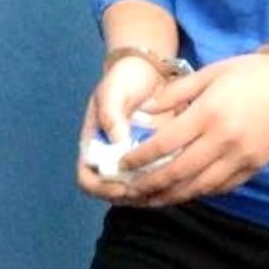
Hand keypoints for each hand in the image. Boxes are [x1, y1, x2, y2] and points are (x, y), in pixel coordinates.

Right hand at [77, 53, 167, 199]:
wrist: (148, 71)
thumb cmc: (123, 80)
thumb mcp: (112, 92)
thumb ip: (111, 116)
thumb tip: (118, 143)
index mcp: (93, 146)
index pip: (87, 179)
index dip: (102, 188)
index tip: (123, 185)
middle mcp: (111, 159)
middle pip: (113, 193)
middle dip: (131, 197)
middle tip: (152, 191)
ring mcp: (133, 162)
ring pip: (137, 192)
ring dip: (150, 195)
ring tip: (168, 186)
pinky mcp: (154, 159)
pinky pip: (157, 180)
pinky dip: (166, 184)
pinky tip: (180, 177)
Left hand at [109, 50, 268, 207]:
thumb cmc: (251, 73)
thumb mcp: (210, 73)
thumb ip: (175, 94)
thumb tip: (143, 111)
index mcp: (209, 114)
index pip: (164, 144)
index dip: (139, 158)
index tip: (122, 164)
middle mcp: (223, 140)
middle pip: (177, 173)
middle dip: (149, 185)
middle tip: (129, 190)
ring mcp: (240, 158)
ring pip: (198, 187)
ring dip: (170, 196)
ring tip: (150, 200)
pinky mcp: (253, 168)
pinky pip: (219, 188)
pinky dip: (198, 193)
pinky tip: (182, 194)